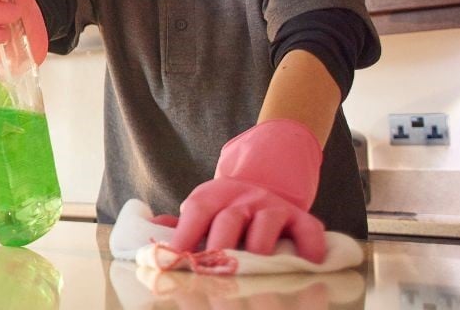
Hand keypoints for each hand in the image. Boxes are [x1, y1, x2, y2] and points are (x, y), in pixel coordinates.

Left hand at [169, 119, 326, 262]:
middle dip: (220, 249)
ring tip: (253, 271)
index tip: (175, 258)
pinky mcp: (301, 218)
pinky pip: (308, 231)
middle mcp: (244, 198)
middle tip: (213, 274)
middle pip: (229, 221)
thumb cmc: (225, 209)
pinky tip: (308, 264)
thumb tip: (148, 232)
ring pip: (265, 227)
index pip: (197, 211)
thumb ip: (178, 224)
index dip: (185, 235)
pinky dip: (310, 247)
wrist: (263, 184)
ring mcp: (273, 207)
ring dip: (259, 250)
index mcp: (213, 196)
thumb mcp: (201, 209)